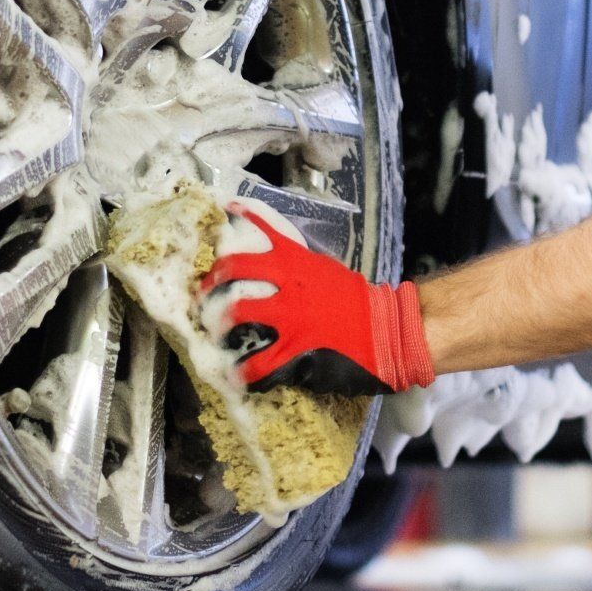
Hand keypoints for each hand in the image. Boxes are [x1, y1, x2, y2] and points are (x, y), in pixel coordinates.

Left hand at [199, 202, 434, 395]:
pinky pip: (258, 365)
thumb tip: (274, 268)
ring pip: (238, 312)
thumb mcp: (327, 273)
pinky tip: (240, 377)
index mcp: (299, 262)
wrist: (390, 331)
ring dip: (219, 325)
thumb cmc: (360, 304)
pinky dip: (244, 373)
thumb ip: (298, 269)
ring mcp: (290, 317)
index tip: (223, 213)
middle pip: (235, 272)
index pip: (264, 231)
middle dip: (210, 283)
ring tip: (215, 335)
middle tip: (201, 296)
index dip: (240, 219)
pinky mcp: (295, 352)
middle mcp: (290, 284)